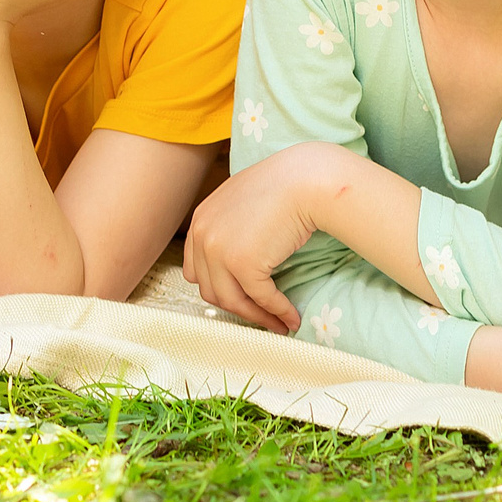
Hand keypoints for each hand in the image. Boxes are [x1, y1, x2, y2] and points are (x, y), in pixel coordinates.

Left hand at [181, 147, 319, 334]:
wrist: (305, 179)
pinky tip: (292, 317)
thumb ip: (231, 227)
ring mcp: (220, 251)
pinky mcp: (244, 265)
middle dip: (238, 306)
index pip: (197, 269)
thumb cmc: (283, 185)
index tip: (241, 297)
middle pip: (212, 289)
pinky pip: (261, 298)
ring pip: (232, 301)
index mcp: (200, 220)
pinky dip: (278, 312)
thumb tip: (241, 260)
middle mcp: (203, 236)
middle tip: (262, 315)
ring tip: (278, 323)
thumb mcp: (243, 202)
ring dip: (257, 316)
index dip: (219, 287)